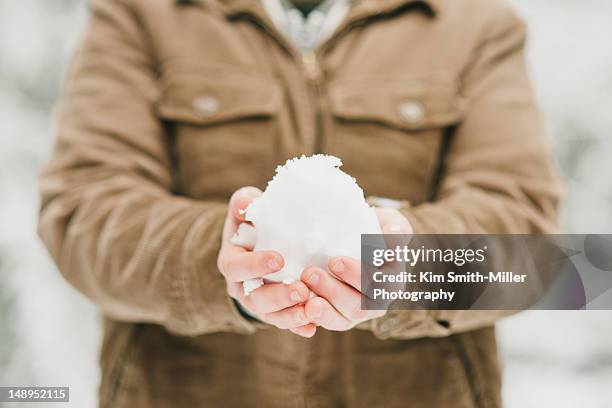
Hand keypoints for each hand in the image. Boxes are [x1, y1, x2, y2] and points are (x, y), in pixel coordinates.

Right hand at [218, 187, 316, 337]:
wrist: (258, 245)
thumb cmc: (252, 223)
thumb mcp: (244, 209)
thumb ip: (244, 203)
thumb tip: (248, 203)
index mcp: (232, 261)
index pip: (237, 267)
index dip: (255, 265)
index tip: (278, 259)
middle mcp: (241, 287)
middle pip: (255, 299)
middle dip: (278, 296)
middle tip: (301, 289)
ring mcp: (259, 303)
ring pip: (270, 315)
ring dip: (290, 315)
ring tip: (310, 310)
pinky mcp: (276, 312)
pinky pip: (285, 323)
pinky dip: (298, 326)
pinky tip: (312, 327)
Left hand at [300, 207, 412, 330]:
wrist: (352, 240)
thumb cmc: (374, 229)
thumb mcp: (389, 222)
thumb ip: (396, 228)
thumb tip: (395, 233)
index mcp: (393, 282)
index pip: (381, 285)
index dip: (358, 276)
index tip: (335, 260)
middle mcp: (377, 303)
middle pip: (360, 306)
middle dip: (334, 291)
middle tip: (312, 271)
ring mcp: (356, 313)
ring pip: (342, 318)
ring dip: (322, 304)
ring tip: (305, 284)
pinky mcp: (337, 318)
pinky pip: (326, 322)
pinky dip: (312, 315)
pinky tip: (298, 303)